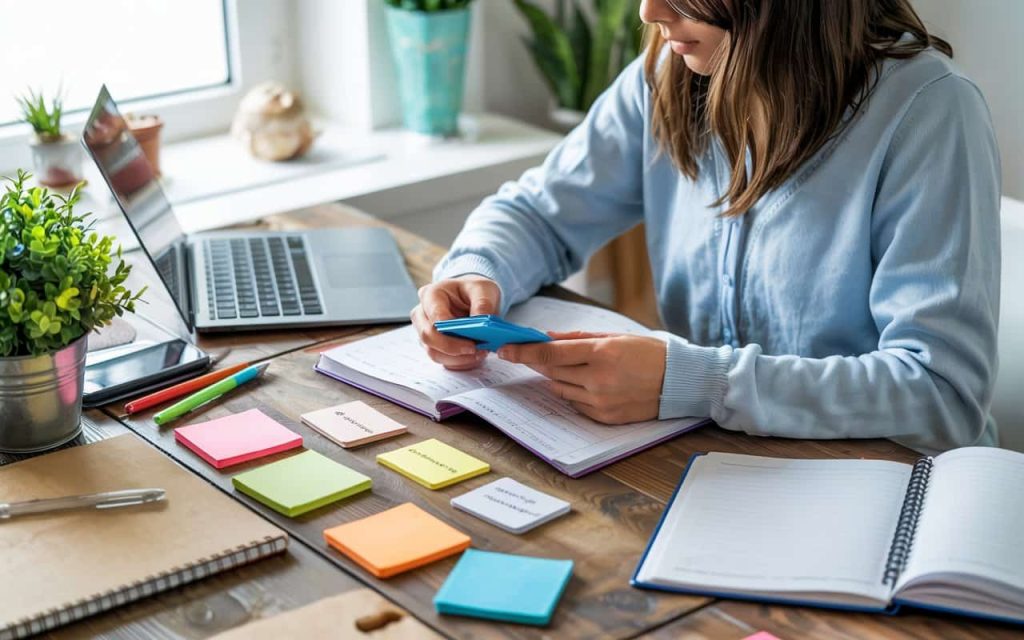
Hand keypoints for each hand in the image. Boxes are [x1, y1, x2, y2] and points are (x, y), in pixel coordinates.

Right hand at [410, 275, 501, 370]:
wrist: (472, 297)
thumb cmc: (473, 290)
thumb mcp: (483, 289)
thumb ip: (483, 303)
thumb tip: (482, 322)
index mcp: (431, 294)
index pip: (434, 315)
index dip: (450, 331)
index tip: (471, 341)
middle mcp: (422, 313)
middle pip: (428, 336)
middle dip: (452, 348)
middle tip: (475, 350)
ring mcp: (424, 330)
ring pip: (433, 352)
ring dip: (457, 358)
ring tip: (480, 354)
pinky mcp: (432, 345)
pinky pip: (442, 359)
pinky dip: (459, 362)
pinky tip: (475, 356)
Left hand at [497, 331, 666, 423]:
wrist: (679, 382)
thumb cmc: (649, 354)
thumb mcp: (615, 336)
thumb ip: (578, 338)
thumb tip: (546, 336)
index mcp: (601, 354)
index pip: (550, 353)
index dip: (524, 351)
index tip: (506, 348)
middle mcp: (597, 380)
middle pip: (550, 371)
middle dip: (535, 362)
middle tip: (525, 354)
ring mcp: (600, 402)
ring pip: (560, 389)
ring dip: (556, 377)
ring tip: (570, 367)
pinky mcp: (604, 418)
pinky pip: (575, 404)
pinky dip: (574, 393)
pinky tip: (587, 383)